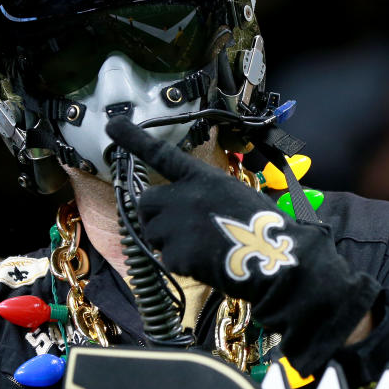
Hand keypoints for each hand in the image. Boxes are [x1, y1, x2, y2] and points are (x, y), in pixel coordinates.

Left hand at [106, 117, 378, 371]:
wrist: (275, 261)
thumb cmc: (265, 229)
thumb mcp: (235, 197)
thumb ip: (205, 198)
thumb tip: (183, 212)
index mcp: (203, 178)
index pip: (162, 154)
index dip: (135, 139)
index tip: (113, 123)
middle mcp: (184, 197)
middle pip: (146, 203)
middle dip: (154, 217)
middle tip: (178, 229)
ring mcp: (177, 226)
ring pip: (153, 235)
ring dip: (168, 243)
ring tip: (202, 248)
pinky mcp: (176, 254)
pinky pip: (167, 260)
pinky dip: (183, 265)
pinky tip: (208, 263)